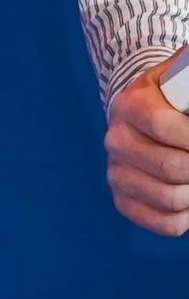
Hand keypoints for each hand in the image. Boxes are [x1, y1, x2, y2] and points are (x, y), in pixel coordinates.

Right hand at [106, 51, 188, 234]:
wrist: (144, 110)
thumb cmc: (175, 95)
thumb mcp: (183, 76)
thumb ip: (188, 83)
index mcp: (129, 105)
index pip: (165, 127)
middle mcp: (116, 139)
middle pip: (171, 168)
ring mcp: (117, 171)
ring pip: (169, 198)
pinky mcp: (123, 198)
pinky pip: (162, 222)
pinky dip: (188, 218)